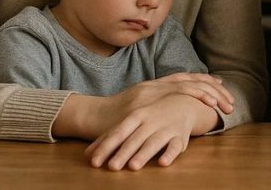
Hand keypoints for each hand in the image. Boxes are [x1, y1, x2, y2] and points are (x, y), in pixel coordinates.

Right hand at [56, 72, 233, 148]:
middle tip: (230, 104)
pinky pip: (172, 101)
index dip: (206, 82)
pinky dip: (192, 101)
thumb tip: (175, 110)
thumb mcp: (140, 106)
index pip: (186, 79)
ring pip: (186, 88)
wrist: (91, 117)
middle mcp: (155, 86)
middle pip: (191, 83)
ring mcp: (149, 94)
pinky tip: (206, 105)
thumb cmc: (115, 117)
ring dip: (208, 96)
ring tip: (222, 106)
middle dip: (213, 92)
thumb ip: (157, 105)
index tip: (223, 88)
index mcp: (155, 85)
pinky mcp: (143, 105)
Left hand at [85, 94, 217, 169]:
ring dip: (144, 154)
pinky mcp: (180, 136)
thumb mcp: (131, 120)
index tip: (95, 162)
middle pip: (135, 139)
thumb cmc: (151, 114)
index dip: (106, 147)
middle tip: (112, 167)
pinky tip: (162, 162)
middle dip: (123, 153)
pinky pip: (175, 145)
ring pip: (154, 142)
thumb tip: (87, 154)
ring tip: (133, 166)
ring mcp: (166, 128)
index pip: (118, 133)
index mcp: (136, 116)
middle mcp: (150, 121)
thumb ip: (110, 136)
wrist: (182, 102)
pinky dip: (170, 154)